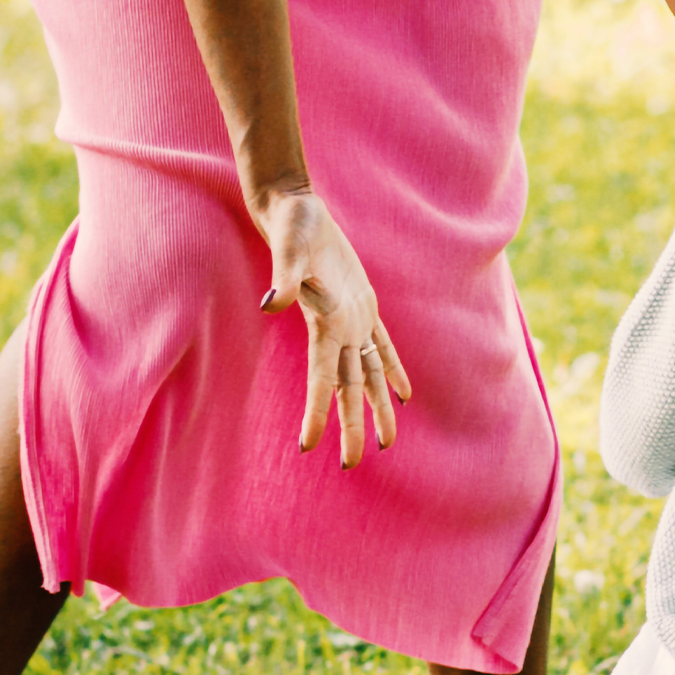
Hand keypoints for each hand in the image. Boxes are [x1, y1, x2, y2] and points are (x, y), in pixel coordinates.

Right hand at [257, 187, 412, 461]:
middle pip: (348, 387)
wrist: (295, 210)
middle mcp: (337, 330)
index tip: (308, 446)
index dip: (317, 412)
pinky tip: (402, 392)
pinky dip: (391, 368)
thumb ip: (285, 277)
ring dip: (377, 406)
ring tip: (387, 441)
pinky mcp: (363, 303)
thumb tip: (271, 304)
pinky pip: (381, 345)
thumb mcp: (290, 249)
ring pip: (367, 373)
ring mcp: (351, 319)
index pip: (321, 379)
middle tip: (351, 464)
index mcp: (323, 324)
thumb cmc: (291, 226)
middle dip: (351, 425)